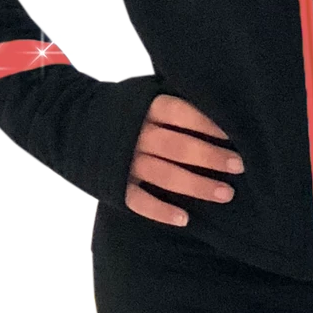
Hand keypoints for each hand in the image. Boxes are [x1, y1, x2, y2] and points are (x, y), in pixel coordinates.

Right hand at [126, 93, 244, 226]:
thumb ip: (171, 100)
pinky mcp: (115, 185)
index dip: (208, 125)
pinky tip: (185, 219)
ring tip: (226, 193)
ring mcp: (125, 162)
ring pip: (166, 176)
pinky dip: (161, 211)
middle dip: (211, 157)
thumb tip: (213, 103)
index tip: (233, 136)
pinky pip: (139, 201)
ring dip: (197, 186)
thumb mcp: (144, 93)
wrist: (73, 123)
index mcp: (146, 108)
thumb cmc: (124, 107)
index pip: (182, 114)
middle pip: (179, 147)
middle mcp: (137, 135)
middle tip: (239, 166)